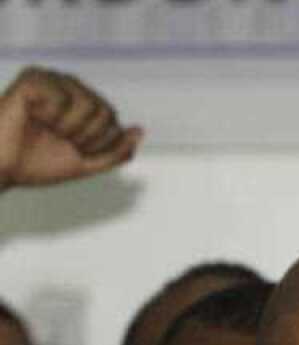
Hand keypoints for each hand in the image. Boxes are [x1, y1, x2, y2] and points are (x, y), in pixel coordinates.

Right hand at [0, 67, 142, 191]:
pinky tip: (33, 116)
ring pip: (88, 104)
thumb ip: (116, 151)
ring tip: (46, 129)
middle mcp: (71, 87)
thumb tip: (140, 131)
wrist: (1, 168)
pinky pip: (61, 97)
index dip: (98, 144)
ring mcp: (52, 80)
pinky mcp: (33, 78)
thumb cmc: (38, 163)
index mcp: (85, 104)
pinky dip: (50, 116)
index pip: (113, 121)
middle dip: (86, 138)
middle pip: (106, 112)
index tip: (73, 149)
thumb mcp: (86, 163)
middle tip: (59, 140)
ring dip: (69, 129)